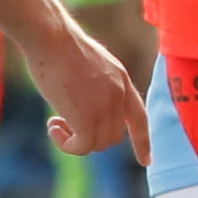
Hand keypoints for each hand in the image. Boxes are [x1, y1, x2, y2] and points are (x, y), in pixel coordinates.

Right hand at [25, 13, 144, 154]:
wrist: (51, 37)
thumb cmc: (60, 45)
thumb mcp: (89, 64)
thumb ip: (96, 84)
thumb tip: (84, 105)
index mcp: (121, 80)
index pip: (140, 117)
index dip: (143, 141)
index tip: (146, 160)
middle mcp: (118, 95)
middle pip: (113, 136)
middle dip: (89, 136)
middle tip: (63, 122)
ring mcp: (104, 106)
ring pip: (98, 144)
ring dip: (75, 140)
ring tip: (56, 122)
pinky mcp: (86, 115)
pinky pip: (82, 146)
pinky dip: (66, 144)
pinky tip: (53, 126)